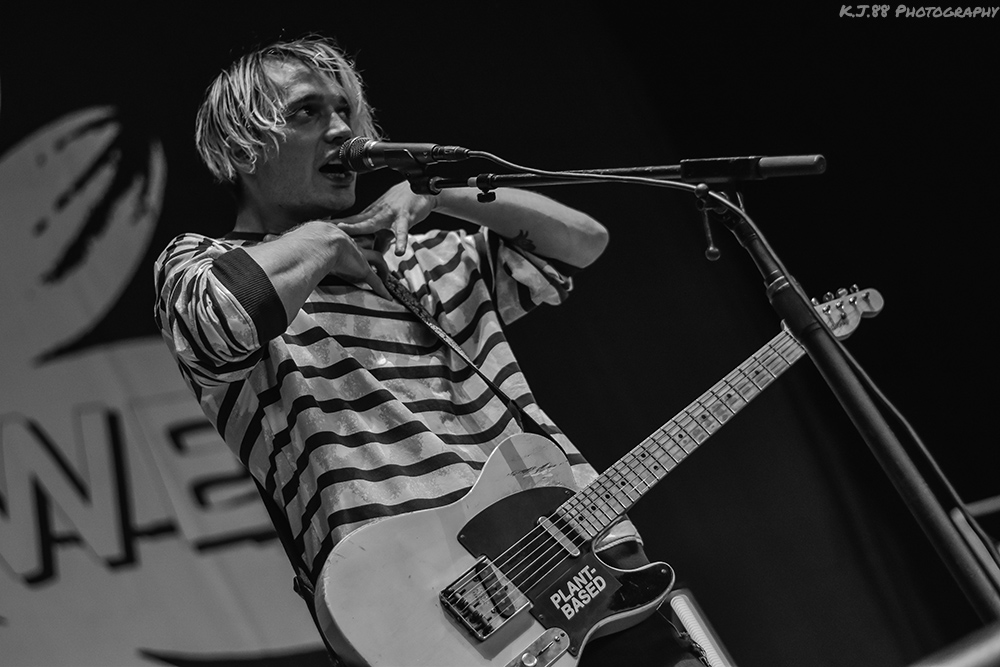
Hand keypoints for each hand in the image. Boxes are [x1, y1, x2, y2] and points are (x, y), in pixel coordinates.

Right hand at [264, 226, 390, 299]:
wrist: (315, 243)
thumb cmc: (300, 242)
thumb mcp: (288, 242)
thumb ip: (276, 244)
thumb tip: (259, 243)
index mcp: (332, 239)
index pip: (343, 241)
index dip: (347, 245)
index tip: (349, 249)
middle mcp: (348, 245)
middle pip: (364, 246)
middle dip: (372, 249)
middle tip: (378, 253)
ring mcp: (356, 256)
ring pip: (376, 258)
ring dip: (382, 267)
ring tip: (388, 276)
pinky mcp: (361, 268)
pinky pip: (375, 278)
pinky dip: (382, 288)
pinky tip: (388, 296)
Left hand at [334, 181, 437, 255]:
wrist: (423, 189)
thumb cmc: (404, 204)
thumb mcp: (390, 222)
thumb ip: (383, 240)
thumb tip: (375, 256)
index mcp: (373, 214)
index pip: (351, 221)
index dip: (336, 226)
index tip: (319, 229)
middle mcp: (378, 213)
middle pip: (356, 221)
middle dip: (341, 227)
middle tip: (325, 231)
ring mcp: (391, 214)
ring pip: (374, 223)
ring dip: (360, 229)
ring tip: (350, 238)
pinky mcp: (405, 217)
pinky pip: (402, 231)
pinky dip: (401, 241)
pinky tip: (399, 251)